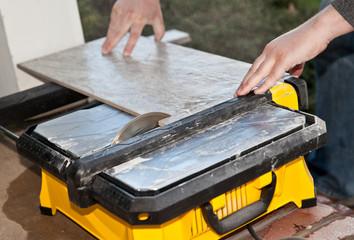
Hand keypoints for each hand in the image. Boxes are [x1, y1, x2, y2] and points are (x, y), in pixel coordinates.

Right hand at [102, 0, 164, 55]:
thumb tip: (158, 41)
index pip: (134, 35)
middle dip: (112, 43)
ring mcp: (121, 11)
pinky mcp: (116, 8)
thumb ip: (160, 30)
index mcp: (140, 19)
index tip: (125, 54)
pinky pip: (112, 22)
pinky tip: (108, 38)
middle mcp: (129, 15)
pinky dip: (110, 30)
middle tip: (105, 52)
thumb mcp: (157, 17)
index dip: (129, 45)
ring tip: (104, 48)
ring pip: (113, 28)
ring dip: (108, 38)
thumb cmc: (151, 4)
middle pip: (119, 32)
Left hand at [235, 5, 352, 96]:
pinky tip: (257, 91)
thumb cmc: (309, 40)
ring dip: (249, 85)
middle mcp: (269, 51)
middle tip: (237, 93)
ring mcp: (276, 55)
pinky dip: (264, 85)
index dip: (248, 77)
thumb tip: (293, 74)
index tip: (243, 85)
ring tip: (242, 94)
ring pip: (259, 73)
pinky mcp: (284, 59)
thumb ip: (293, 65)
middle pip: (253, 69)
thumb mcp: (296, 55)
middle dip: (244, 83)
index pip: (255, 65)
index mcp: (270, 49)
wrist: (318, 30)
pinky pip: (272, 76)